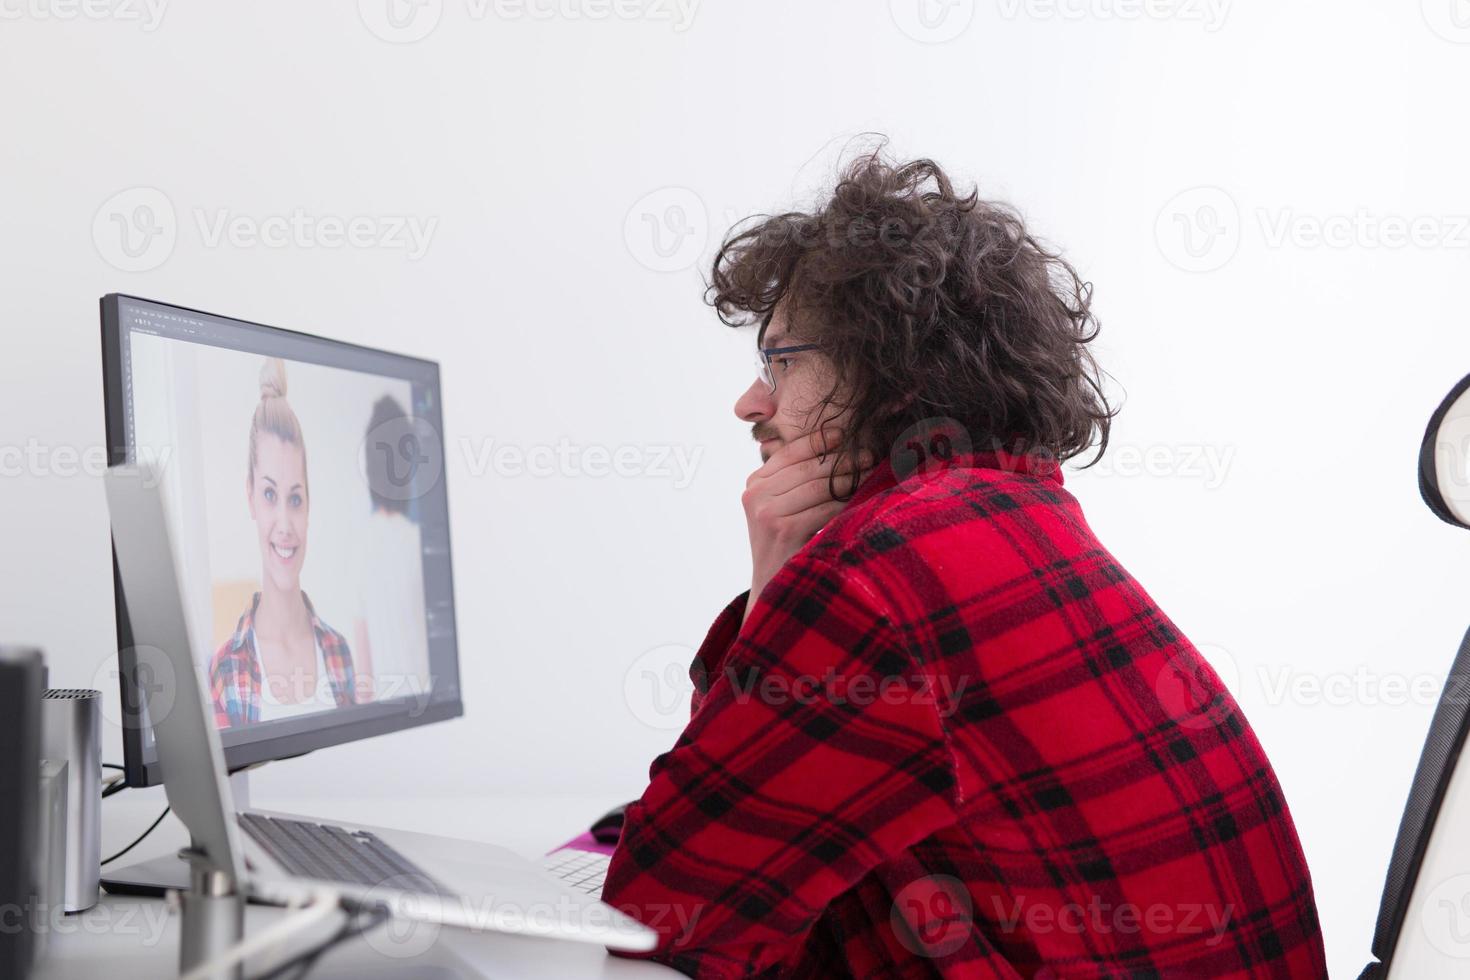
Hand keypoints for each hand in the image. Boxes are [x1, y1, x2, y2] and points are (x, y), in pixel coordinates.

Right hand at [741, 430, 872, 622]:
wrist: (773, 591)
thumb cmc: (785, 547)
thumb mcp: (778, 508)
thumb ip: (794, 481)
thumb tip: (837, 448)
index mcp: (753, 484)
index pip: (790, 452)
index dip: (819, 440)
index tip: (844, 432)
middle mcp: (755, 495)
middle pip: (808, 467)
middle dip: (842, 459)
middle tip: (869, 454)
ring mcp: (767, 513)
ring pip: (819, 485)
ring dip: (850, 477)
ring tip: (871, 470)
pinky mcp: (784, 529)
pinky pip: (826, 507)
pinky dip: (848, 502)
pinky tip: (863, 499)